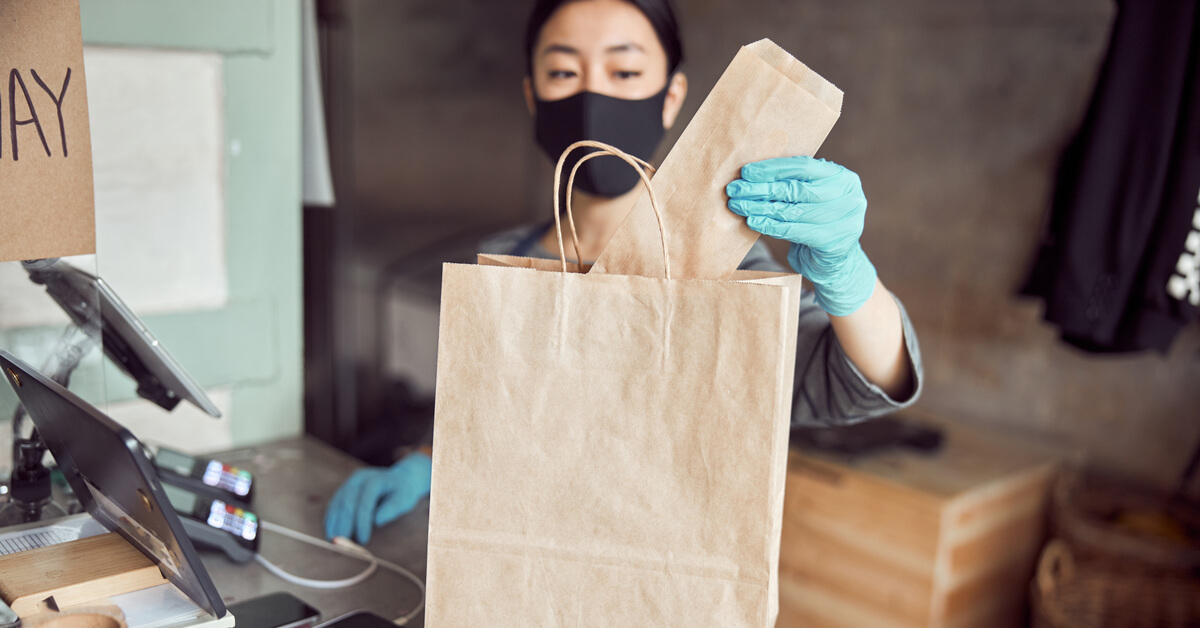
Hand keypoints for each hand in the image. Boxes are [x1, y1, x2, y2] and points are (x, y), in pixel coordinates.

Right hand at [323, 452, 431, 543]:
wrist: (398, 478)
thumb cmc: (402, 492)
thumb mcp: (404, 499)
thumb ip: (392, 508)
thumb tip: (377, 520)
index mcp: (375, 479)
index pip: (365, 502)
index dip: (362, 522)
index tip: (363, 540)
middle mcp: (359, 479)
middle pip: (347, 503)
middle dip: (344, 525)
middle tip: (343, 546)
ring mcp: (349, 483)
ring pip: (337, 504)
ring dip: (334, 524)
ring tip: (334, 544)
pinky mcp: (343, 490)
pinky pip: (334, 505)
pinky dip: (331, 520)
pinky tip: (330, 533)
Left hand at [726, 156, 876, 315]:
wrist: (835, 265)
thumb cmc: (817, 224)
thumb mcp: (812, 199)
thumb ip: (794, 183)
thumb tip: (752, 173)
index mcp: (843, 178)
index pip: (803, 167)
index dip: (772, 169)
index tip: (746, 172)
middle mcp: (849, 197)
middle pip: (796, 189)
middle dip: (761, 189)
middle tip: (735, 190)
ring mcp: (845, 220)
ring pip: (792, 211)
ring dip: (760, 208)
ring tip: (738, 205)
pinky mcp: (833, 242)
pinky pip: (793, 231)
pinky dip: (770, 226)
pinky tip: (752, 222)